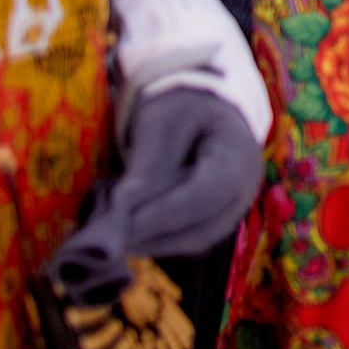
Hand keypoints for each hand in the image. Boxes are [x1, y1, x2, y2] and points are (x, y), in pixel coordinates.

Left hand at [49, 89, 263, 305]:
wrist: (204, 107)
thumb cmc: (184, 107)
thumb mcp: (164, 121)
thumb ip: (149, 163)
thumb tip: (124, 206)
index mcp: (238, 156)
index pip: (207, 194)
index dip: (164, 213)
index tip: (120, 223)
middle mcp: (244, 190)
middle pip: (202, 227)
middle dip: (150, 234)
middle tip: (103, 235)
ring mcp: (233, 209)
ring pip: (192, 241)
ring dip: (149, 242)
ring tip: (110, 233)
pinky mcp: (215, 220)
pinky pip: (186, 239)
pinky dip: (154, 239)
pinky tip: (127, 230)